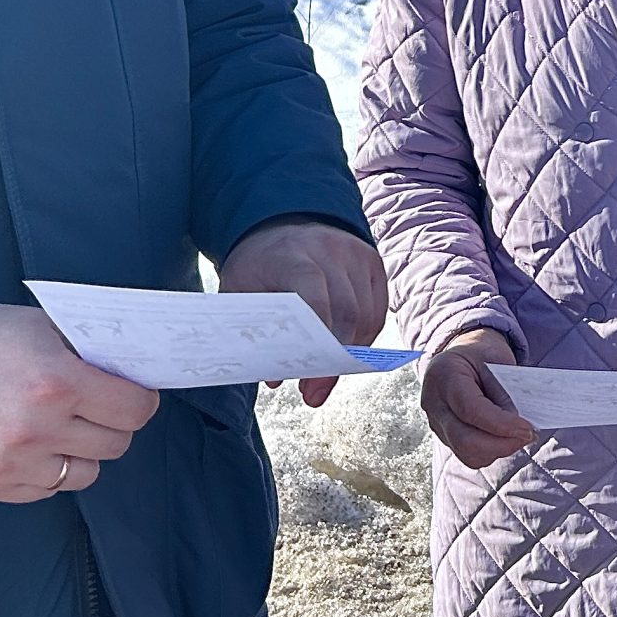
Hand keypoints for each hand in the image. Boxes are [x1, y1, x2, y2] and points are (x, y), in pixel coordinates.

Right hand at [0, 305, 160, 503]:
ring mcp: (14, 463)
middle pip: (116, 444)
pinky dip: (49, 472)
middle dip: (114, 424)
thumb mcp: (41, 328)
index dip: (141, 400)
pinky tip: (32, 446)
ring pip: (87, 474)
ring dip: (83, 453)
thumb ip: (86, 350)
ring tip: (62, 430)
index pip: (134, 409)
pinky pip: (48, 490)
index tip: (134, 394)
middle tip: (98, 409)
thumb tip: (132, 368)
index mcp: (58, 383)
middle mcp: (39, 429)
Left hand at [219, 219, 388, 406]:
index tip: (308, 380)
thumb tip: (275, 375)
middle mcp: (332, 249)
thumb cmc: (257, 264)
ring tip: (324, 379)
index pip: (315, 299)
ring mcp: (357, 254)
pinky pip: (377, 311)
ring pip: (367, 315)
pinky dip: (363, 338)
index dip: (316, 342)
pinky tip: (343, 355)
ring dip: (350, 354)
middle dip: (334, 361)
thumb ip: (253, 327)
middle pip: (347, 312)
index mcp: (293, 255)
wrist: (279, 222)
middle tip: (313, 394)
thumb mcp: (239, 288)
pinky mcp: (373, 263)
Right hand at [421, 328, 533, 468]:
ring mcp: (436, 422)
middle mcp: (434, 403)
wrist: (462, 355)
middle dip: (501, 444)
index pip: (471, 409)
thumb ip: (505, 392)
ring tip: (518, 436)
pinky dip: (490, 452)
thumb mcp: (497, 360)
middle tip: (528, 436)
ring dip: (497, 450)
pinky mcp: (444, 436)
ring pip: (466, 453)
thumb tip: (519, 427)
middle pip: (464, 439)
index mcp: (444, 375)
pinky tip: (504, 438)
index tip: (527, 429)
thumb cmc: (480, 354)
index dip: (501, 424)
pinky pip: (467, 455)